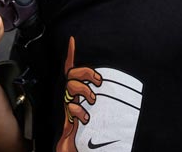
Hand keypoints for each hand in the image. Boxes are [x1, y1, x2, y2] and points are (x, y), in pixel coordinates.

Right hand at [57, 37, 101, 151]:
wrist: (74, 144)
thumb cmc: (85, 125)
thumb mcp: (90, 105)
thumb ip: (95, 95)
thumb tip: (113, 89)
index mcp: (75, 90)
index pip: (70, 68)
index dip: (70, 54)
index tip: (72, 40)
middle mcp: (69, 95)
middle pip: (72, 74)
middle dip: (86, 73)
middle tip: (99, 82)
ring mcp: (68, 104)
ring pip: (71, 87)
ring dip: (84, 91)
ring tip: (92, 101)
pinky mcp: (68, 115)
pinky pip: (71, 107)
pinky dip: (80, 111)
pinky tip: (86, 117)